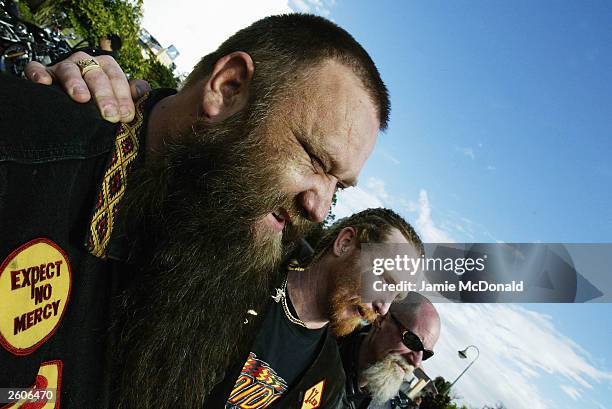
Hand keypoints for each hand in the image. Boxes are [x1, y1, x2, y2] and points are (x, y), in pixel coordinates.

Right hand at [25, 51, 151, 122]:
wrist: (73, 104)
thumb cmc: (100, 101)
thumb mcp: (119, 97)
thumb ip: (134, 93)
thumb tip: (142, 91)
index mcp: (106, 66)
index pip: (117, 78)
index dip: (123, 97)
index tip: (125, 116)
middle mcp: (85, 63)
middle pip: (96, 75)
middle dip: (104, 95)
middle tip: (109, 115)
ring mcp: (63, 67)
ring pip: (69, 69)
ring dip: (76, 83)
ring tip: (81, 98)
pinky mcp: (42, 73)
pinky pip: (36, 68)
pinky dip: (39, 73)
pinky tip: (44, 83)